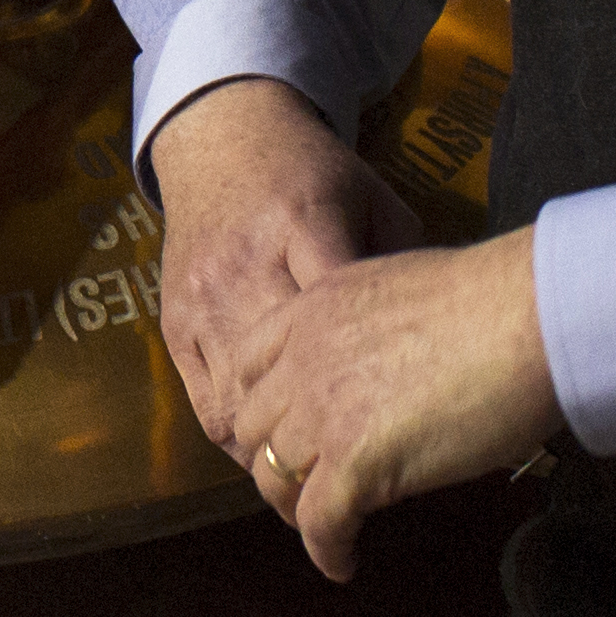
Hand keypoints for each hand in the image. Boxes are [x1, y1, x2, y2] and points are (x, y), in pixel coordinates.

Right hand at [140, 75, 419, 461]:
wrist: (220, 139)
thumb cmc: (312, 173)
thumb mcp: (372, 197)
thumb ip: (400, 263)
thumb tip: (441, 338)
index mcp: (303, 228)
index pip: (340, 323)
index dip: (375, 387)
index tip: (413, 428)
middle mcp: (245, 270)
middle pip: (286, 383)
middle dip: (325, 442)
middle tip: (371, 477)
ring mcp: (202, 301)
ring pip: (238, 409)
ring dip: (280, 454)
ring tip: (322, 478)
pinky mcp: (174, 323)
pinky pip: (205, 404)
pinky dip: (242, 438)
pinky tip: (275, 451)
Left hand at [205, 228, 561, 581]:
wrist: (530, 317)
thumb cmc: (498, 300)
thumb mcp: (403, 293)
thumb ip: (373, 331)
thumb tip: (393, 365)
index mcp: (314, 309)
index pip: (251, 363)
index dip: (266, 404)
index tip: (286, 428)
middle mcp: (304, 359)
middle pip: (255, 427)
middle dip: (276, 458)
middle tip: (307, 481)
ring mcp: (323, 412)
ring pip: (276, 478)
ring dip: (296, 507)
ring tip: (322, 525)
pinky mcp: (354, 463)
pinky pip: (319, 522)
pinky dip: (327, 550)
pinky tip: (343, 563)